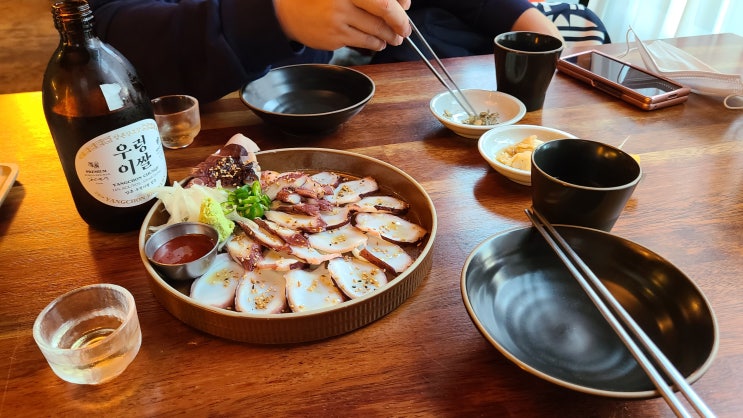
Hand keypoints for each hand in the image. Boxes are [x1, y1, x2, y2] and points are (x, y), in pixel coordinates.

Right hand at [274, 0, 411, 50]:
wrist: (287, 11)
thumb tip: (401, 3)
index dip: (400, 4)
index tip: (406, 7)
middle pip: (385, 12)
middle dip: (400, 23)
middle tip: (405, 29)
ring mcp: (339, 19)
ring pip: (375, 30)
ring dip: (389, 35)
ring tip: (395, 37)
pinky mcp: (335, 37)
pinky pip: (362, 41)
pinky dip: (375, 43)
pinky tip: (378, 42)